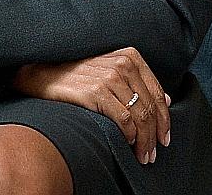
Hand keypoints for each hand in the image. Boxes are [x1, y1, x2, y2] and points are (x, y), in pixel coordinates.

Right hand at [12, 48, 170, 164]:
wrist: (45, 74)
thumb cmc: (79, 75)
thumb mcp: (112, 71)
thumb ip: (137, 83)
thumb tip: (166, 100)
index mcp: (131, 57)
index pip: (157, 92)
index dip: (164, 119)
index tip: (164, 137)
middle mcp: (123, 64)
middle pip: (149, 107)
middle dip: (154, 135)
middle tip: (153, 153)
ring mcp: (110, 77)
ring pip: (139, 116)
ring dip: (144, 141)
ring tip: (143, 155)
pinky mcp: (97, 92)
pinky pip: (124, 119)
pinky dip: (129, 135)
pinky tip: (128, 143)